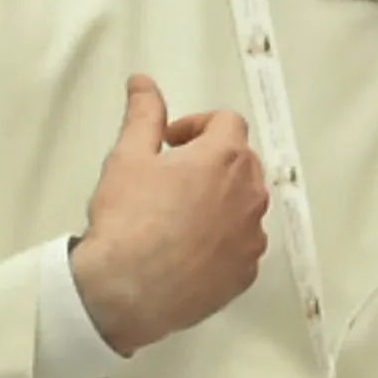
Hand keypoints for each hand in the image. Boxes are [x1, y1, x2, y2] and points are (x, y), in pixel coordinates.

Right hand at [67, 69, 269, 348]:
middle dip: (212, 160)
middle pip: (243, 162)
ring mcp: (251, 238)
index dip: (197, 125)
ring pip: (245, 205)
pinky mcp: (245, 273)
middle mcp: (250, 196)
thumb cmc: (127, 223)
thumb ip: (144, 115)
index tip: (171, 142)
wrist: (126, 293)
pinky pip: (242, 245)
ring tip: (179, 214)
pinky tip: (188, 248)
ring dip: (221, 200)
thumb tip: (144, 84)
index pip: (227, 122)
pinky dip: (223, 239)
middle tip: (173, 175)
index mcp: (225, 159)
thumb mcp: (128, 157)